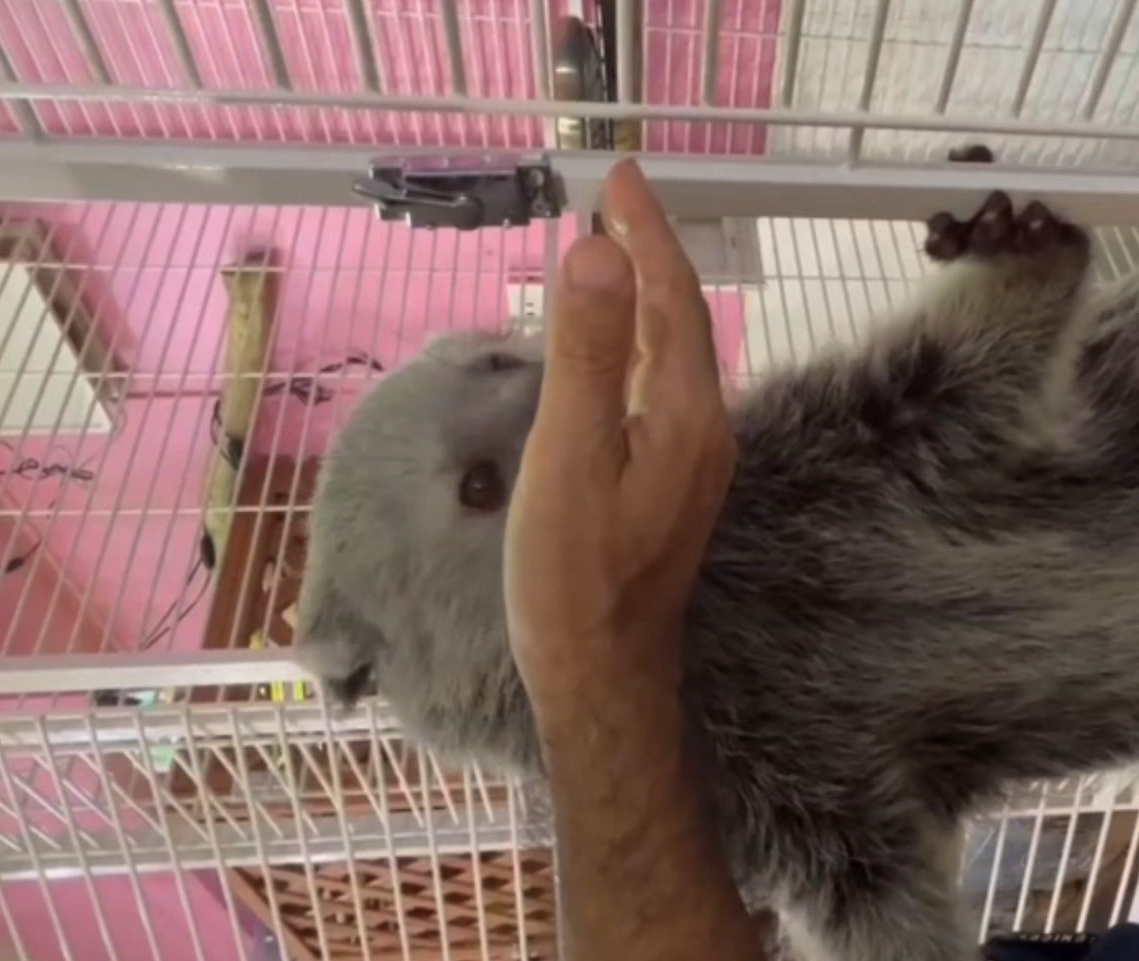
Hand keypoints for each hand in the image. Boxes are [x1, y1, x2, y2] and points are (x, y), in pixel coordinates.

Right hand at [503, 159, 738, 724]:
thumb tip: (597, 248)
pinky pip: (662, 387)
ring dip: (647, 296)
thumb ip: (586, 355)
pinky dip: (640, 345)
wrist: (601, 675)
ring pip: (675, 354)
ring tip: (614, 254)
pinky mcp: (671, 483)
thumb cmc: (573, 578)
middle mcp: (704, 428)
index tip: (618, 174)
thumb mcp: (570, 459)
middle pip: (682, 319)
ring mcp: (692, 460)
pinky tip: (618, 351)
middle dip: (650, 253)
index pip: (672, 297)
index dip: (647, 231)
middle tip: (614, 198)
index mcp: (685, 413)